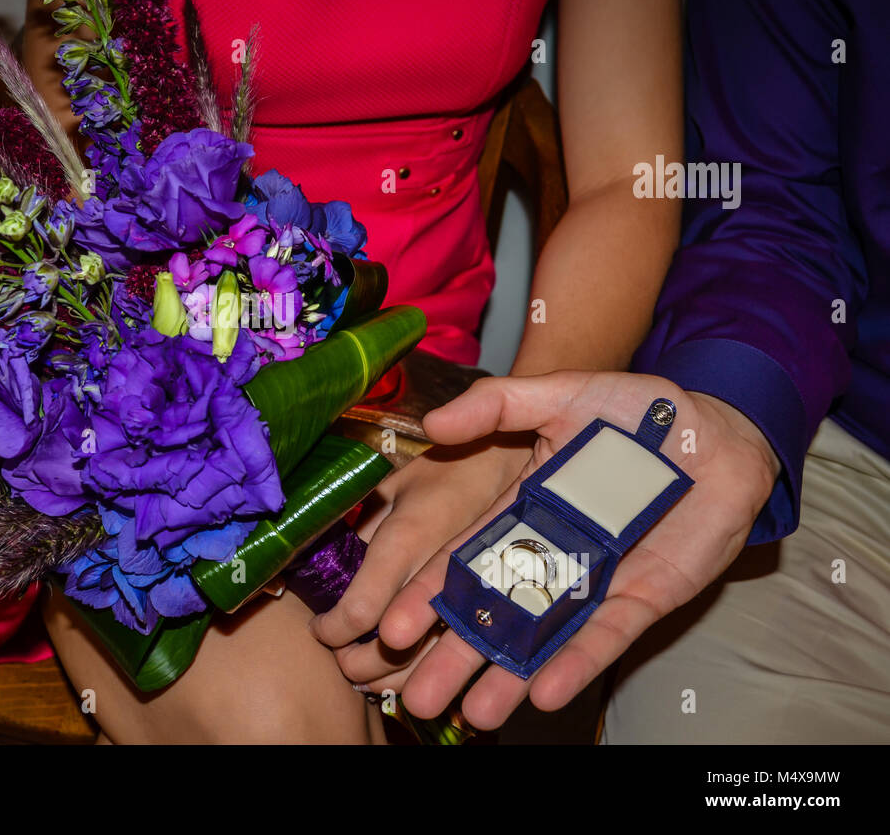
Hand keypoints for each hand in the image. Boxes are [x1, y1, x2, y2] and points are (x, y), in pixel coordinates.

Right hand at [328, 371, 779, 728]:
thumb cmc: (638, 410)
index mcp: (519, 511)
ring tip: (471, 714)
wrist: (719, 432)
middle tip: (414, 696)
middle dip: (453, 655)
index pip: (463, 560)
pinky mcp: (641, 599)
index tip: (389, 627)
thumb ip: (497, 405)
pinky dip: (576, 662)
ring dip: (507, 675)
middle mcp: (547, 554)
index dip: (427, 595)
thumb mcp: (561, 394)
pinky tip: (545, 692)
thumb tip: (431, 423)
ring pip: (542, 636)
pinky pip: (605, 636)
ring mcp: (593, 580)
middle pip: (491, 613)